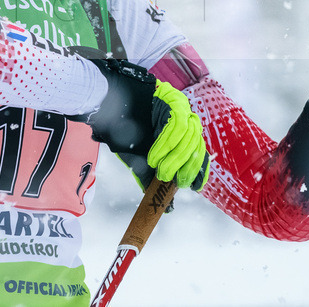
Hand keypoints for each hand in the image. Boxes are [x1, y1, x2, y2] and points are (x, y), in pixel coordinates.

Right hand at [69, 49, 210, 190]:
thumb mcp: (141, 160)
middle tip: (171, 180)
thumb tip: (167, 206)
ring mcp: (183, 109)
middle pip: (196, 147)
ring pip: (189, 138)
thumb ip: (153, 179)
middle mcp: (186, 120)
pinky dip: (166, 146)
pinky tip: (154, 156)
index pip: (199, 153)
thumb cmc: (125, 133)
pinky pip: (177, 127)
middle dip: (185, 167)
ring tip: (160, 170)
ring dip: (174, 158)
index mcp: (182, 135)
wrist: (110, 107)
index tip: (193, 186)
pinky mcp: (176, 101)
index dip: (198, 170)